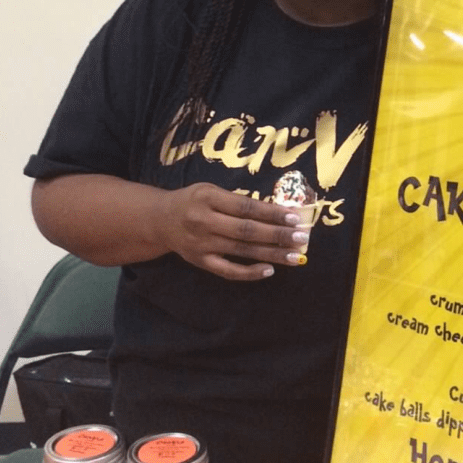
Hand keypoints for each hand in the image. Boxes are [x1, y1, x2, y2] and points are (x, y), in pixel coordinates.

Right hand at [158, 183, 312, 280]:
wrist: (161, 220)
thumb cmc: (193, 201)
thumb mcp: (210, 190)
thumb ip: (237, 201)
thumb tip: (275, 210)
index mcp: (208, 198)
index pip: (246, 207)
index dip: (271, 213)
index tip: (294, 217)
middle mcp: (204, 222)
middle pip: (247, 231)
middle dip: (277, 235)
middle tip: (301, 238)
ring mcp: (202, 245)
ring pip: (242, 251)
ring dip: (272, 255)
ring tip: (295, 256)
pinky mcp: (201, 262)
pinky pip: (228, 271)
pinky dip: (249, 272)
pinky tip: (269, 270)